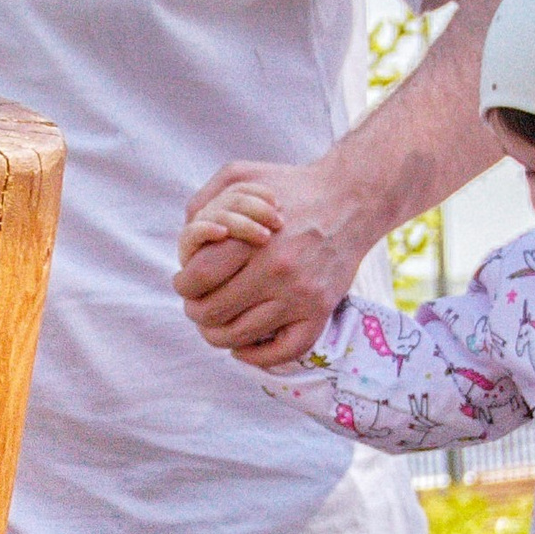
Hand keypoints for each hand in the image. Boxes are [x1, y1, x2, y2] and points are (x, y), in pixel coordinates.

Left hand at [174, 160, 362, 365]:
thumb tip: (183, 242)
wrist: (351, 198)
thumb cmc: (290, 187)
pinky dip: (257, 357)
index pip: (198, 279)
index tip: (186, 283)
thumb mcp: (241, 177)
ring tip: (216, 323)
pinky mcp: (320, 312)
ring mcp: (300, 296)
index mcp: (252, 238)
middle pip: (213, 312)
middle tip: (198, 304)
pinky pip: (284, 351)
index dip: (183, 286)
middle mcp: (276, 270)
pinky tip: (244, 347)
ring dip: (217, 335)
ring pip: (240, 337)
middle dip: (196, 311)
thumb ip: (204, 202)